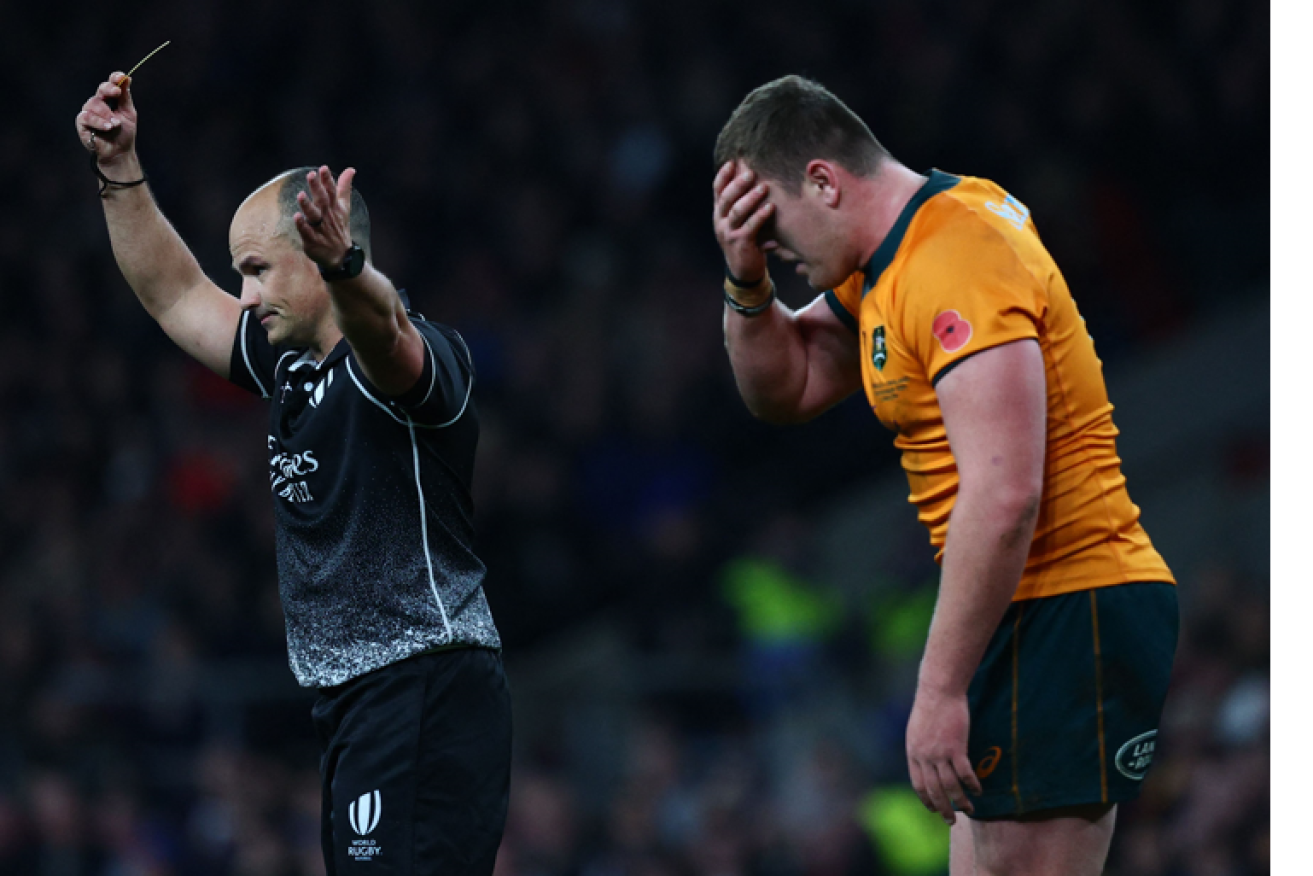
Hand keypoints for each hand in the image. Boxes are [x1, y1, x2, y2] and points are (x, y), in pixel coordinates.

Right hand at [76, 73, 137, 165]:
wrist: (119, 152)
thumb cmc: (124, 133)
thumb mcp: (128, 113)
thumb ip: (125, 97)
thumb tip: (127, 78)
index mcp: (110, 99)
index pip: (110, 84)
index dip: (114, 79)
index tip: (120, 77)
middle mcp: (98, 103)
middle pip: (100, 90)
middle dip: (109, 89)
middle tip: (117, 93)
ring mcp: (88, 112)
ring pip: (94, 103)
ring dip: (107, 114)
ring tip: (116, 125)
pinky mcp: (81, 123)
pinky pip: (87, 116)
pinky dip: (99, 121)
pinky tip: (108, 127)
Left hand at [294, 166, 357, 271]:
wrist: (341, 256)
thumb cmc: (338, 227)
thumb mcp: (343, 207)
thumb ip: (343, 187)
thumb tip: (351, 169)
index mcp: (334, 207)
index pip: (332, 191)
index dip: (327, 180)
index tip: (323, 168)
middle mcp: (328, 216)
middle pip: (322, 200)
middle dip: (317, 187)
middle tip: (311, 175)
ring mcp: (320, 228)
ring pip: (313, 215)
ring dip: (307, 205)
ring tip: (301, 195)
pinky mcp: (312, 240)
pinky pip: (306, 232)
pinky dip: (302, 225)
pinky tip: (296, 217)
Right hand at [713, 160, 772, 284]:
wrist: (745, 271)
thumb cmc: (748, 241)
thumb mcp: (742, 221)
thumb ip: (745, 205)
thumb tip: (758, 177)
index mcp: (719, 214)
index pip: (717, 191)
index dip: (723, 176)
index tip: (733, 162)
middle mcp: (720, 222)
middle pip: (726, 198)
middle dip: (738, 184)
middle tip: (751, 172)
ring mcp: (728, 233)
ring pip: (736, 211)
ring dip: (750, 198)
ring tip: (764, 187)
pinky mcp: (740, 243)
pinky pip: (750, 226)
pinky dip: (760, 216)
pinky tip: (771, 207)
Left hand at [905, 686, 981, 824]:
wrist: (938, 691)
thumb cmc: (930, 707)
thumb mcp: (916, 730)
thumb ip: (920, 748)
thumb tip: (926, 762)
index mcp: (913, 753)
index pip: (918, 784)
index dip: (926, 799)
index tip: (933, 809)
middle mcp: (924, 757)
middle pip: (934, 790)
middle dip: (943, 808)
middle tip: (951, 820)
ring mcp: (939, 753)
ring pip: (951, 786)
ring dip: (961, 801)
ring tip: (969, 810)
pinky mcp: (956, 748)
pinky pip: (965, 774)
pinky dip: (972, 785)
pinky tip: (978, 790)